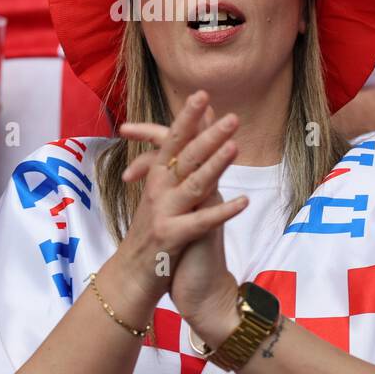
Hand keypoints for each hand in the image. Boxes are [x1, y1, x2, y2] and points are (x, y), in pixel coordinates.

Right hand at [109, 90, 247, 305]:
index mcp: (156, 179)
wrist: (131, 278)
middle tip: (232, 117)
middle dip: (208, 134)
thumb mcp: (162, 199)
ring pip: (194, 183)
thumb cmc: (151, 236)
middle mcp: (157, 191)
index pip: (172, 141)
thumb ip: (176, 172)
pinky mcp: (170, 237)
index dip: (187, 118)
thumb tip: (194, 145)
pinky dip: (223, 211)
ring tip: (235, 146)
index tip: (202, 95)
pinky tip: (243, 202)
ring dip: (216, 164)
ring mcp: (163, 213)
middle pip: (185, 156)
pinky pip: (201, 222)